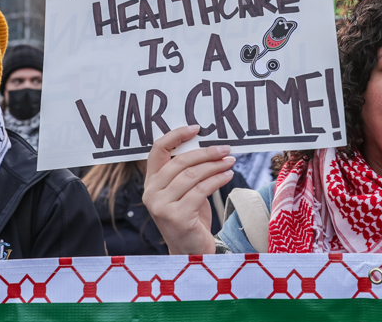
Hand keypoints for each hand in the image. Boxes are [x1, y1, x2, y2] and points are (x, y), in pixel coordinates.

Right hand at [143, 125, 235, 254]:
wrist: (191, 252)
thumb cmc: (190, 218)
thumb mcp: (184, 192)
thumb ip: (187, 172)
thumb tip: (208, 146)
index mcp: (151, 182)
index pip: (157, 150)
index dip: (176, 136)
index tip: (196, 128)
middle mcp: (152, 193)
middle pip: (180, 162)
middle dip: (206, 152)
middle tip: (225, 149)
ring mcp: (162, 206)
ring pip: (192, 175)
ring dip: (215, 166)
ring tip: (230, 161)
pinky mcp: (177, 217)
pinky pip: (201, 190)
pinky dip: (217, 180)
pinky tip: (228, 176)